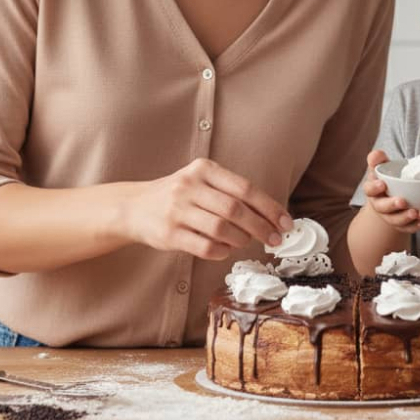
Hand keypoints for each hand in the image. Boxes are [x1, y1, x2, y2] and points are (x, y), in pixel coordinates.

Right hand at [123, 158, 292, 260]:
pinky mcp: (169, 234)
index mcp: (203, 169)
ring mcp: (177, 210)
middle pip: (235, 209)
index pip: (245, 188)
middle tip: (274, 239)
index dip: (269, 207)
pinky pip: (205, 247)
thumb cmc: (178, 196)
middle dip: (261, 227)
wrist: (134, 207)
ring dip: (241, 239)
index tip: (285, 222)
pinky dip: (222, 251)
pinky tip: (226, 249)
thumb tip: (271, 215)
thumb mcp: (201, 182)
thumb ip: (231, 193)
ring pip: (221, 229)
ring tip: (245, 242)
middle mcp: (189, 186)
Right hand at [361, 149, 419, 233]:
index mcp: (373, 191)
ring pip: (394, 220)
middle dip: (392, 205)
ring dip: (404, 218)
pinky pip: (406, 228)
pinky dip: (415, 226)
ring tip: (416, 212)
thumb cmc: (388, 178)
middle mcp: (379, 205)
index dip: (374, 188)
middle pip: (382, 207)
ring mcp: (389, 217)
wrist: (393, 195)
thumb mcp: (382, 167)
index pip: (369, 190)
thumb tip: (377, 154)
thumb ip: (378, 159)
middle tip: (403, 201)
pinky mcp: (401, 225)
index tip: (383, 184)